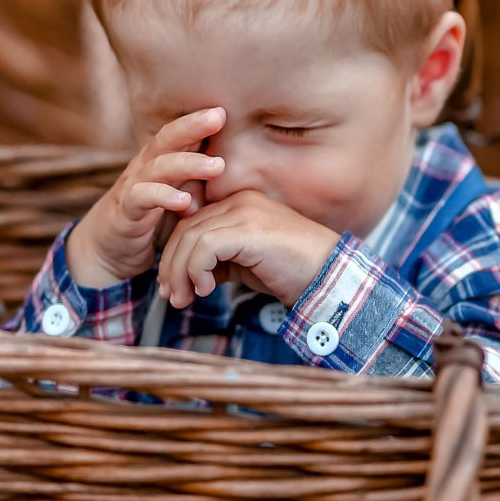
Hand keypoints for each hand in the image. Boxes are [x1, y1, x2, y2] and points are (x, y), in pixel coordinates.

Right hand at [66, 108, 226, 287]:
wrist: (107, 252)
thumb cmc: (151, 223)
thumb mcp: (181, 201)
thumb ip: (202, 187)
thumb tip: (237, 178)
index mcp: (159, 162)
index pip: (178, 134)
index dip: (199, 119)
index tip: (225, 108)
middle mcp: (144, 169)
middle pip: (165, 139)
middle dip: (192, 126)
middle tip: (218, 116)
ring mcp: (132, 188)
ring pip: (157, 167)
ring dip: (187, 164)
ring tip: (217, 166)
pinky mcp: (125, 212)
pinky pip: (142, 198)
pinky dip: (163, 197)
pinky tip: (185, 200)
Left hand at [157, 190, 341, 309]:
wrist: (328, 277)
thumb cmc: (292, 273)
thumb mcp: (247, 265)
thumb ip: (220, 262)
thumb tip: (190, 277)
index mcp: (240, 205)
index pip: (192, 224)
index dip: (175, 255)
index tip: (172, 286)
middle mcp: (240, 201)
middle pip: (186, 229)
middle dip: (172, 266)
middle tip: (171, 296)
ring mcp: (245, 212)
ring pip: (191, 238)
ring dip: (180, 273)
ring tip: (185, 299)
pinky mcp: (249, 229)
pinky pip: (205, 247)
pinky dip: (197, 270)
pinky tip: (207, 289)